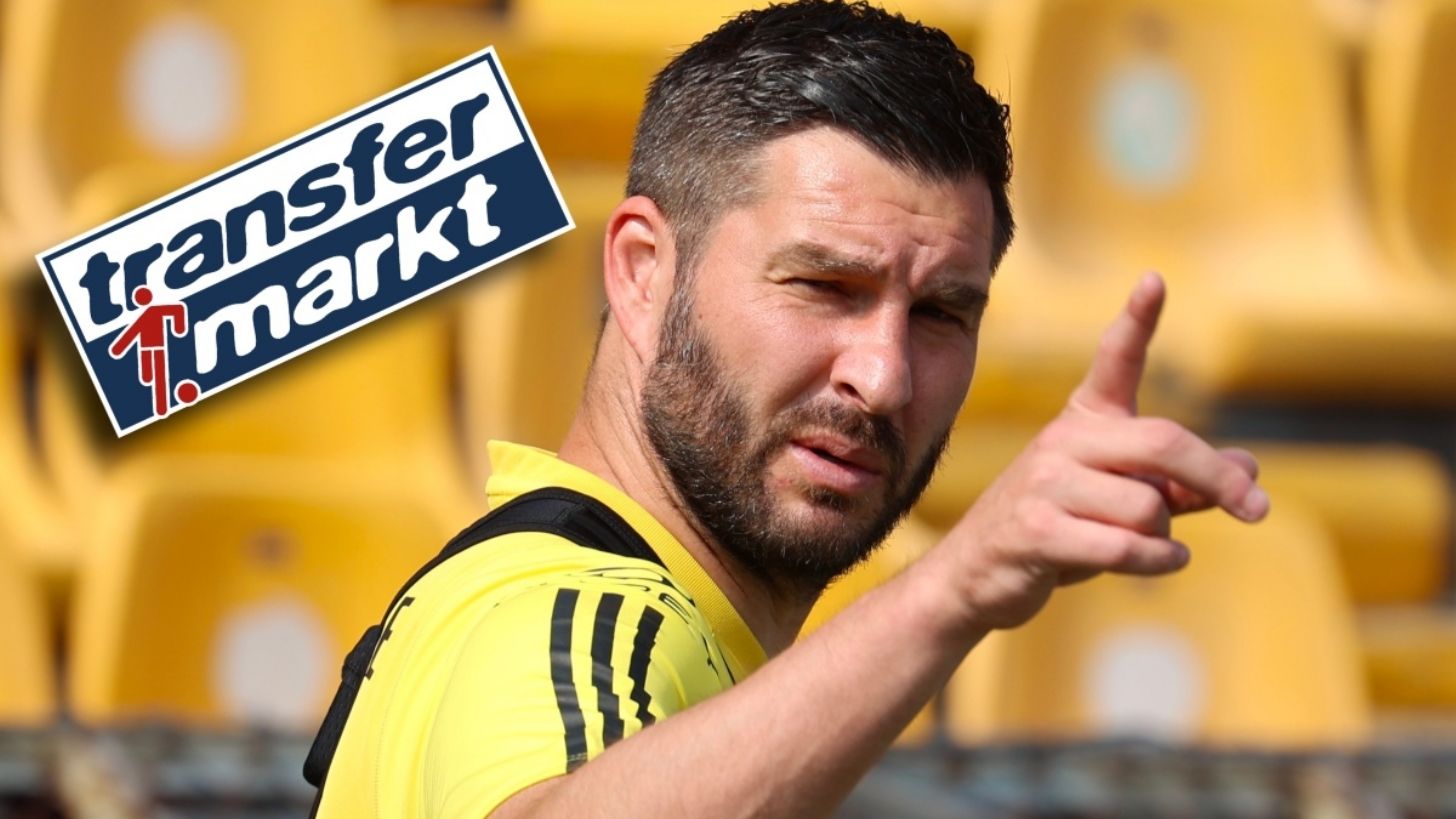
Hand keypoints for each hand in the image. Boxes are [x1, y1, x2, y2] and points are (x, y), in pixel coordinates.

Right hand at [940, 272, 1267, 629]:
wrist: (976, 575)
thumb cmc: (1058, 531)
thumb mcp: (1121, 500)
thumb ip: (1180, 483)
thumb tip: (1249, 469)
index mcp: (1083, 422)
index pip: (1113, 361)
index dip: (1136, 319)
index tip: (1155, 279)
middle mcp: (1062, 441)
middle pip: (1163, 443)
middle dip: (1218, 478)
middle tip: (1257, 508)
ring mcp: (1044, 483)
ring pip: (1147, 507)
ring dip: (1163, 537)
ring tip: (1140, 546)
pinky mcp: (1036, 530)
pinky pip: (1126, 546)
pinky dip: (1159, 560)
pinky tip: (1168, 561)